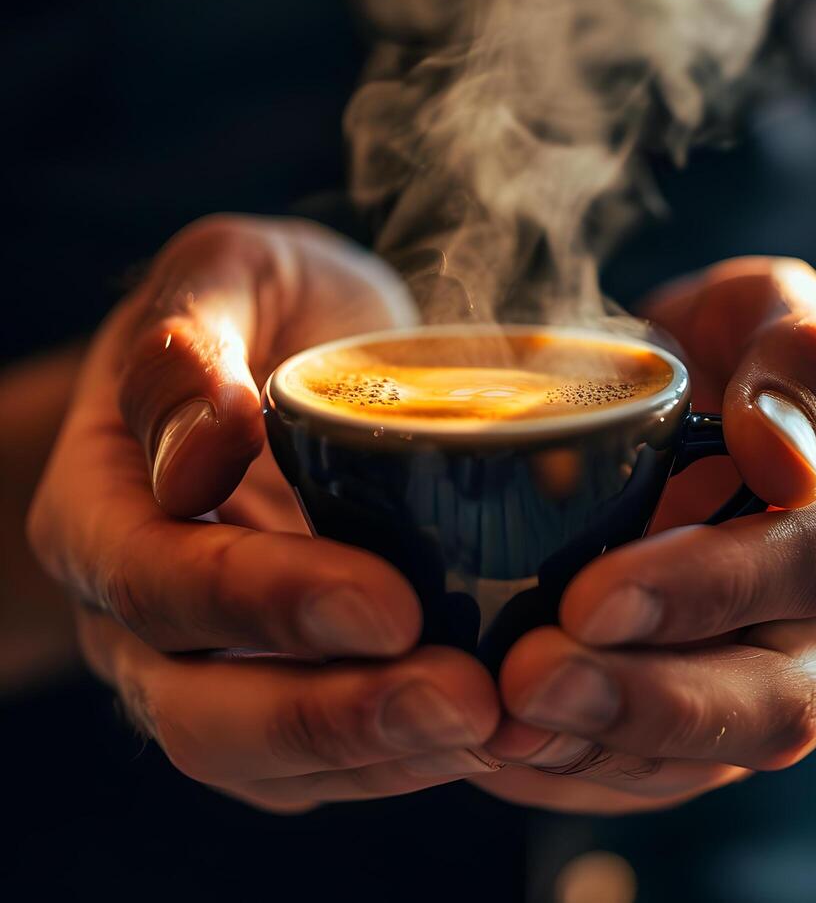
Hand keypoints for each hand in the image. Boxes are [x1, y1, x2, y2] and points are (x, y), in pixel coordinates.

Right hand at [28, 214, 499, 811]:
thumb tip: (198, 445)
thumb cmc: (260, 308)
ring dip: (379, 756)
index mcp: (102, 507)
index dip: (266, 605)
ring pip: (265, 762)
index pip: (159, 580)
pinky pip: (320, 760)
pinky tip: (484, 730)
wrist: (286, 354)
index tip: (390, 604)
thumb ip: (189, 341)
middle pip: (198, 712)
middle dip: (332, 717)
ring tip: (491, 725)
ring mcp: (206, 661)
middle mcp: (139, 611)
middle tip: (462, 699)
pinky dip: (400, 758)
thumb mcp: (227, 274)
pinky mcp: (278, 684)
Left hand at [478, 257, 815, 813]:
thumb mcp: (781, 311)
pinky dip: (583, 768)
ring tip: (501, 727)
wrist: (733, 402)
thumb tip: (781, 456)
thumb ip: (800, 360)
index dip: (713, 588)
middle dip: (651, 701)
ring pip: (719, 755)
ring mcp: (793, 671)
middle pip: (778, 695)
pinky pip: (668, 767)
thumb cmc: (751, 347)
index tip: (595, 595)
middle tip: (531, 681)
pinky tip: (505, 749)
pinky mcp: (724, 707)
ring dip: (605, 751)